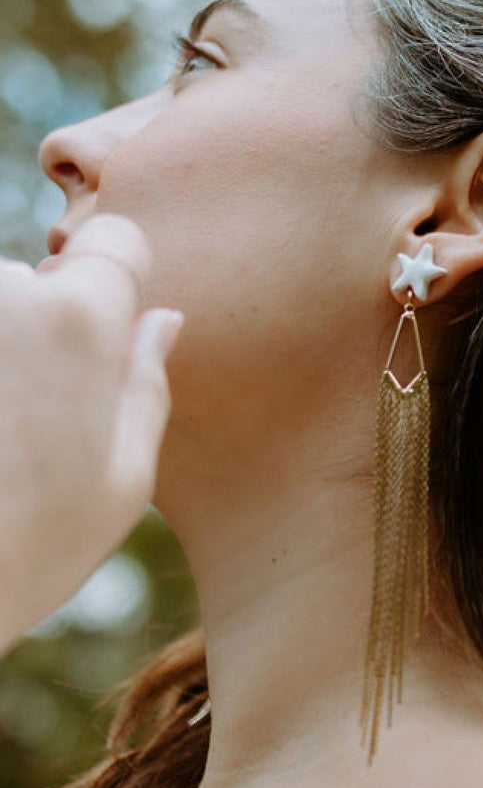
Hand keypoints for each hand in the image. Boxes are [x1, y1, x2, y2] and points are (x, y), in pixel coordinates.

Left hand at [0, 214, 181, 653]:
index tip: (114, 330)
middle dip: (54, 326)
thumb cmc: (31, 548)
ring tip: (3, 434)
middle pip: (47, 278)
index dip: (123, 279)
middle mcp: (4, 293)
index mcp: (80, 320)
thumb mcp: (127, 476)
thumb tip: (162, 319)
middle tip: (46, 415)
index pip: (116, 239)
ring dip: (5, 349)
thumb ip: (146, 381)